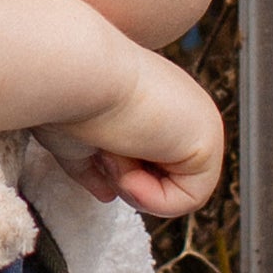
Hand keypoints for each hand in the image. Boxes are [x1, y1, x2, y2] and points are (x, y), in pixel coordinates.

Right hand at [33, 50, 222, 217]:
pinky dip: (153, 196)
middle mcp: (183, 108)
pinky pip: (191, 199)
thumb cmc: (65, 98)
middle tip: (105, 152)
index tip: (96, 148)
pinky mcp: (208, 141)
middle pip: (162, 180)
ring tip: (114, 149)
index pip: (146, 160)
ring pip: (176, 192)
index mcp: (156, 102)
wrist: (73, 73)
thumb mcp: (77, 140)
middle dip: (126, 180)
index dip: (115, 171)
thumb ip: (94, 167)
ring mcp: (199, 122)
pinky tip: (129, 157)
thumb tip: (108, 194)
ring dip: (134, 185)